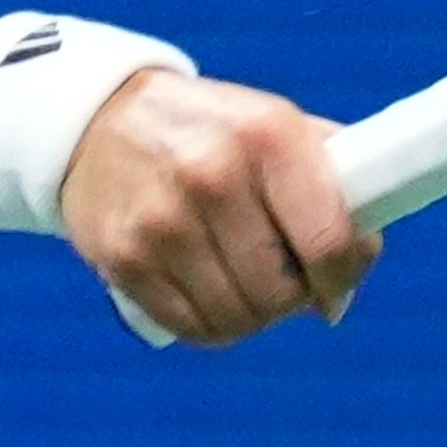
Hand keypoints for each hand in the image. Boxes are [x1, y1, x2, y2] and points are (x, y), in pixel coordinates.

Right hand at [58, 72, 379, 344]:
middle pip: (281, 293)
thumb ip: (334, 187)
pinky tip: (208, 292)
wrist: (99, 117)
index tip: (333, 282)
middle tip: (280, 275)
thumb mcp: (279, 126)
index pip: (327, 241)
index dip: (342, 276)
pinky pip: (191, 329)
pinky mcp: (124, 257)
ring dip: (251, 315)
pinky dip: (209, 325)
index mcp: (268, 136)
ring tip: (241, 281)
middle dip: (291, 296)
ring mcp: (163, 220)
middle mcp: (213, 176)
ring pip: (237, 319)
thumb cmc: (212, 131)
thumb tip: (347, 278)